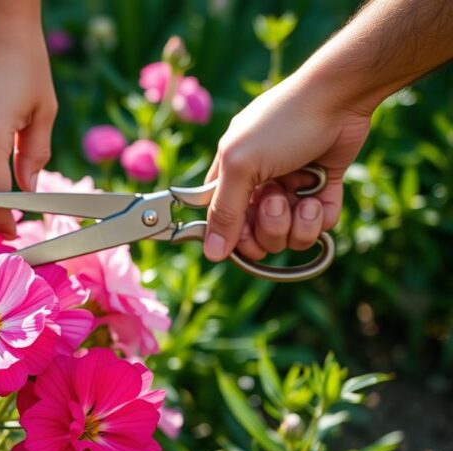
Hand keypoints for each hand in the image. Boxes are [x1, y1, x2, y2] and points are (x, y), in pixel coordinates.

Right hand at [203, 72, 372, 261]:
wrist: (340, 97)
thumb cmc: (283, 124)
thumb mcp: (242, 166)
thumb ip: (224, 211)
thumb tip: (211, 253)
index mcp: (230, 176)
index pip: (223, 223)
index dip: (235, 237)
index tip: (246, 235)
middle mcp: (258, 185)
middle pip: (257, 236)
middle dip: (270, 227)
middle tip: (278, 200)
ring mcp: (291, 188)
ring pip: (289, 234)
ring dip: (298, 224)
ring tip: (304, 198)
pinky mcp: (322, 187)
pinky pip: (319, 225)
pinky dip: (321, 217)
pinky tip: (321, 195)